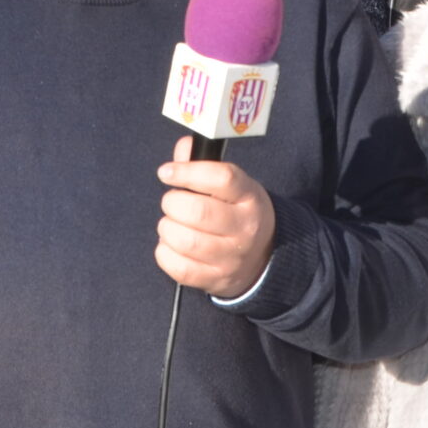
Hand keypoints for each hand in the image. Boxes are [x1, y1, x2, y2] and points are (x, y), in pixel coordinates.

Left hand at [157, 135, 276, 299]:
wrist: (262, 258)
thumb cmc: (236, 213)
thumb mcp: (232, 186)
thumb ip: (204, 164)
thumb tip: (183, 147)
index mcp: (250, 197)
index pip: (221, 178)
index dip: (187, 172)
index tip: (166, 172)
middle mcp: (245, 228)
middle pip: (198, 212)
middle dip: (172, 203)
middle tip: (171, 202)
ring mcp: (231, 257)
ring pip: (185, 240)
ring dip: (167, 228)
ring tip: (172, 223)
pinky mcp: (215, 279)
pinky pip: (178, 267)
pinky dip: (165, 253)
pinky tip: (172, 245)